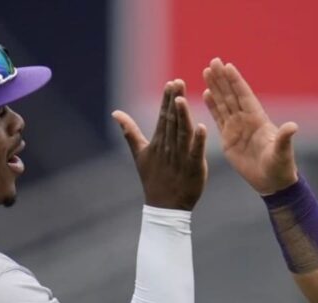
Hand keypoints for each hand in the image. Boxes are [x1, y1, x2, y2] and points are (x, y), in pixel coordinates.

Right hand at [113, 79, 207, 210]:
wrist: (164, 206)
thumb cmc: (154, 179)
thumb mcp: (139, 154)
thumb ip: (130, 132)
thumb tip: (115, 113)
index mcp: (159, 141)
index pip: (163, 116)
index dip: (167, 99)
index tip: (171, 82)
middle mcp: (169, 147)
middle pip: (172, 121)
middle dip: (175, 101)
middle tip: (178, 82)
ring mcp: (181, 157)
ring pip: (182, 133)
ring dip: (182, 117)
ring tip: (183, 99)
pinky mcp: (193, 168)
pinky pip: (195, 152)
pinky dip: (198, 141)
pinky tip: (202, 127)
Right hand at [201, 58, 298, 194]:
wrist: (272, 182)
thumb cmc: (280, 166)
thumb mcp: (282, 152)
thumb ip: (284, 139)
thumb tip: (293, 126)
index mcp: (258, 119)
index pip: (244, 95)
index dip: (236, 81)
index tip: (228, 65)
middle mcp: (246, 120)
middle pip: (231, 94)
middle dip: (222, 78)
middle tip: (213, 61)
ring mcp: (237, 128)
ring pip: (223, 103)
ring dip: (215, 88)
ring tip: (206, 71)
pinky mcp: (228, 139)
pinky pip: (218, 119)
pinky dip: (212, 106)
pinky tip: (206, 94)